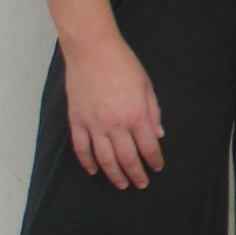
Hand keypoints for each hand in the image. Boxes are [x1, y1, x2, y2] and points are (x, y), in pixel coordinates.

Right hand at [63, 33, 163, 189]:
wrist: (92, 50)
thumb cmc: (123, 64)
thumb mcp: (146, 86)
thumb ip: (153, 112)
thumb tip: (158, 136)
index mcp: (137, 115)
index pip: (149, 147)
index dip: (154, 161)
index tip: (157, 168)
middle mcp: (116, 124)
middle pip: (128, 159)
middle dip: (136, 175)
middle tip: (141, 184)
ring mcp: (94, 124)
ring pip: (105, 159)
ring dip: (114, 175)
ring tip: (122, 184)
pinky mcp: (77, 121)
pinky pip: (82, 148)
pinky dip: (87, 163)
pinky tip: (94, 171)